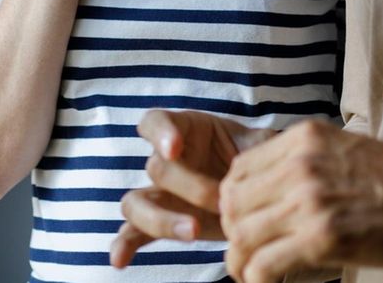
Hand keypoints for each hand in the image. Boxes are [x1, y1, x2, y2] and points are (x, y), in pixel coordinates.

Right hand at [110, 110, 275, 268]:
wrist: (255, 192)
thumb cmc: (253, 159)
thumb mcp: (259, 145)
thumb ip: (258, 144)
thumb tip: (263, 152)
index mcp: (186, 130)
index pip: (156, 122)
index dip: (159, 133)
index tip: (173, 149)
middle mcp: (165, 160)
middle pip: (157, 168)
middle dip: (190, 187)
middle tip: (221, 202)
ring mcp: (158, 192)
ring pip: (136, 203)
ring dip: (161, 219)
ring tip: (194, 231)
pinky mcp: (159, 221)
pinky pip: (133, 232)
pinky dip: (124, 246)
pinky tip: (120, 260)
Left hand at [219, 120, 382, 282]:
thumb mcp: (344, 150)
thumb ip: (304, 162)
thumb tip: (271, 190)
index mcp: (303, 139)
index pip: (238, 169)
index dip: (234, 201)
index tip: (244, 220)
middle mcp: (300, 164)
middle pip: (232, 202)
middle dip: (233, 232)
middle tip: (245, 252)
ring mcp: (309, 200)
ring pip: (241, 234)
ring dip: (240, 260)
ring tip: (250, 272)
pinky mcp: (322, 237)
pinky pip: (263, 264)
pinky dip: (256, 278)